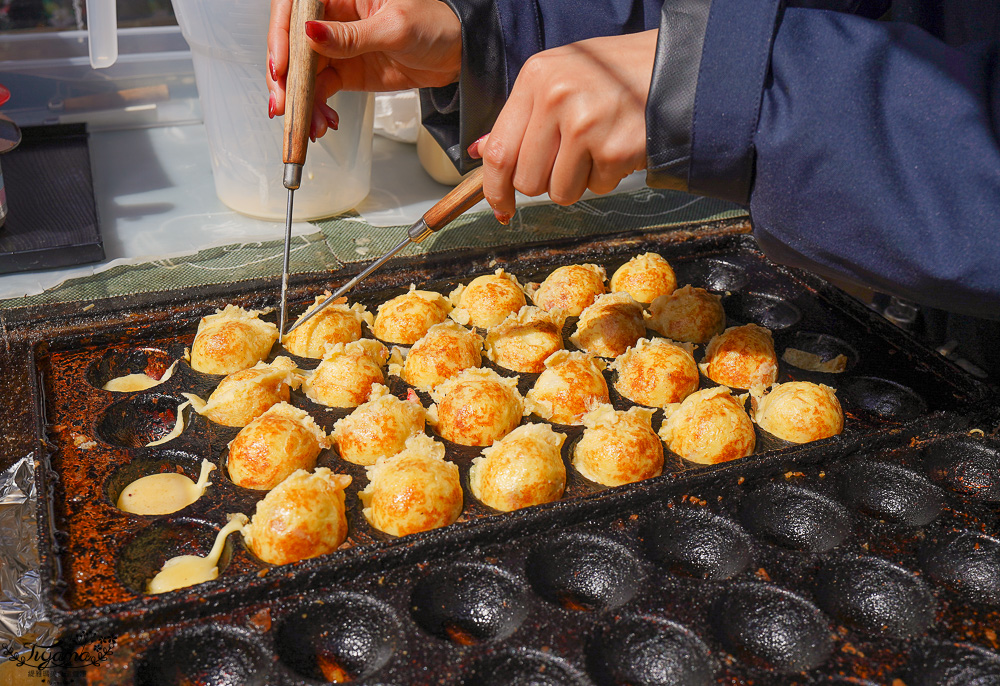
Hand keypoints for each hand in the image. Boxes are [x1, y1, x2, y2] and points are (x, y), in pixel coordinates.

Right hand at [268, 0, 461, 138]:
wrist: (456, 55)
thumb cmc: (434, 24)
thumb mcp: (394, 27)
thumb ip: (351, 36)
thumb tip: (311, 34)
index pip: (294, 9)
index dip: (281, 36)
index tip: (281, 66)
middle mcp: (332, 18)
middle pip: (292, 45)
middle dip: (285, 77)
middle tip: (283, 104)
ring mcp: (336, 47)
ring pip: (304, 73)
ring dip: (301, 100)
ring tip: (310, 124)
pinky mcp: (344, 72)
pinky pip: (321, 91)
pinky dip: (318, 109)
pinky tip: (322, 123)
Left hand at [470, 30, 656, 222]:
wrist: (675, 68)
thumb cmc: (612, 75)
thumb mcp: (559, 77)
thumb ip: (520, 116)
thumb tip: (480, 151)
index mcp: (536, 77)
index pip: (498, 151)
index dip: (494, 189)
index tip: (499, 206)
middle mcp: (557, 98)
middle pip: (527, 181)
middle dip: (545, 182)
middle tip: (568, 159)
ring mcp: (586, 124)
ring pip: (559, 192)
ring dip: (577, 182)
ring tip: (596, 148)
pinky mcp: (615, 149)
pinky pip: (596, 189)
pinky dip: (607, 177)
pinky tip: (618, 146)